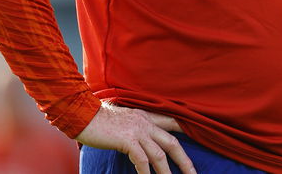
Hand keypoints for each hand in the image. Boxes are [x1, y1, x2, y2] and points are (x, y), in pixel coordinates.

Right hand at [76, 102, 196, 173]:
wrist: (83, 112)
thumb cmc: (99, 118)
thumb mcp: (123, 118)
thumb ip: (135, 126)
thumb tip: (139, 140)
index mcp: (146, 116)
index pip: (171, 122)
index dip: (186, 131)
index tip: (198, 139)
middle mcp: (145, 122)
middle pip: (172, 142)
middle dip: (184, 160)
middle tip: (193, 173)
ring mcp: (137, 131)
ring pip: (159, 154)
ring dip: (166, 171)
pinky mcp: (127, 140)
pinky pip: (142, 159)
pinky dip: (146, 172)